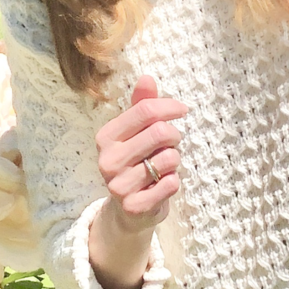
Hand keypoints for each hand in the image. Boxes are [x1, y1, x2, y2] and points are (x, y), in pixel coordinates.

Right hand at [95, 75, 185, 233]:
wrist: (128, 210)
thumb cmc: (135, 162)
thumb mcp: (135, 133)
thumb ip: (141, 106)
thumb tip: (147, 77)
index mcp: (106, 137)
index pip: (144, 111)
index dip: (169, 107)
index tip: (182, 110)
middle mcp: (108, 160)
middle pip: (160, 132)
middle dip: (174, 136)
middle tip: (172, 143)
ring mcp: (119, 185)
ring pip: (170, 158)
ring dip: (174, 160)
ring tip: (163, 167)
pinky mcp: (134, 206)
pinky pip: (171, 184)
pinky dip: (174, 182)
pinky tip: (162, 185)